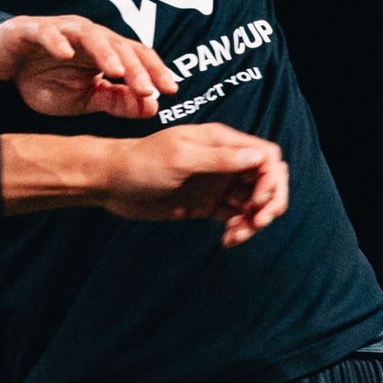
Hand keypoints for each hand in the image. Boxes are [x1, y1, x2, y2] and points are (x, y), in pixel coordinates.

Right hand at [0, 13, 172, 118]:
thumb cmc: (45, 80)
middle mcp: (87, 35)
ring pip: (88, 34)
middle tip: (147, 89)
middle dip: (134, 67)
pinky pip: (46, 32)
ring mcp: (60, 29)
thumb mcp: (84, 99)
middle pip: (118, 45)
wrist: (2, 69)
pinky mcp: (30, 29)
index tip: (172, 90)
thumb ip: (116, 102)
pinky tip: (64, 54)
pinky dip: (55, 40)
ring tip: (115, 71)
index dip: (155, 71)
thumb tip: (152, 107)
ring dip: (104, 52)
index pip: (136, 56)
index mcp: (104, 50)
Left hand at [26, 124, 289, 244]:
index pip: (267, 156)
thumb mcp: (180, 157)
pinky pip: (237, 217)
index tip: (256, 202)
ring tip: (236, 236)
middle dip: (269, 203)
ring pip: (255, 202)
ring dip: (254, 221)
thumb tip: (259, 157)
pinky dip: (240, 229)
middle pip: (268, 180)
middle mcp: (225, 161)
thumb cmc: (141, 163)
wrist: (111, 183)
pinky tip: (227, 240)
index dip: (271, 180)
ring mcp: (219, 183)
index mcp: (222, 142)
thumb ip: (219, 159)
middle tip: (255, 223)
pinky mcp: (209, 204)